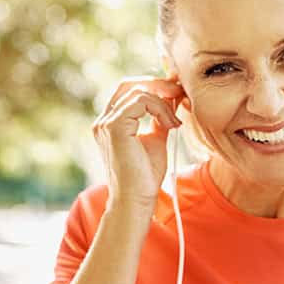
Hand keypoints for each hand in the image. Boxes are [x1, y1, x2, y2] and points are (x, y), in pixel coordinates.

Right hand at [92, 74, 186, 210]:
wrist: (137, 199)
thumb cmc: (145, 176)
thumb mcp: (156, 139)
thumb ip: (159, 118)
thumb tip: (172, 99)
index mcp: (110, 123)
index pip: (129, 92)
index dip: (154, 88)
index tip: (177, 94)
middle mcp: (103, 121)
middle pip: (129, 84)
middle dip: (158, 85)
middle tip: (180, 93)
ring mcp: (106, 123)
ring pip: (138, 92)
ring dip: (163, 102)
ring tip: (175, 121)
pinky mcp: (114, 127)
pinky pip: (141, 101)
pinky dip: (160, 109)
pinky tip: (170, 125)